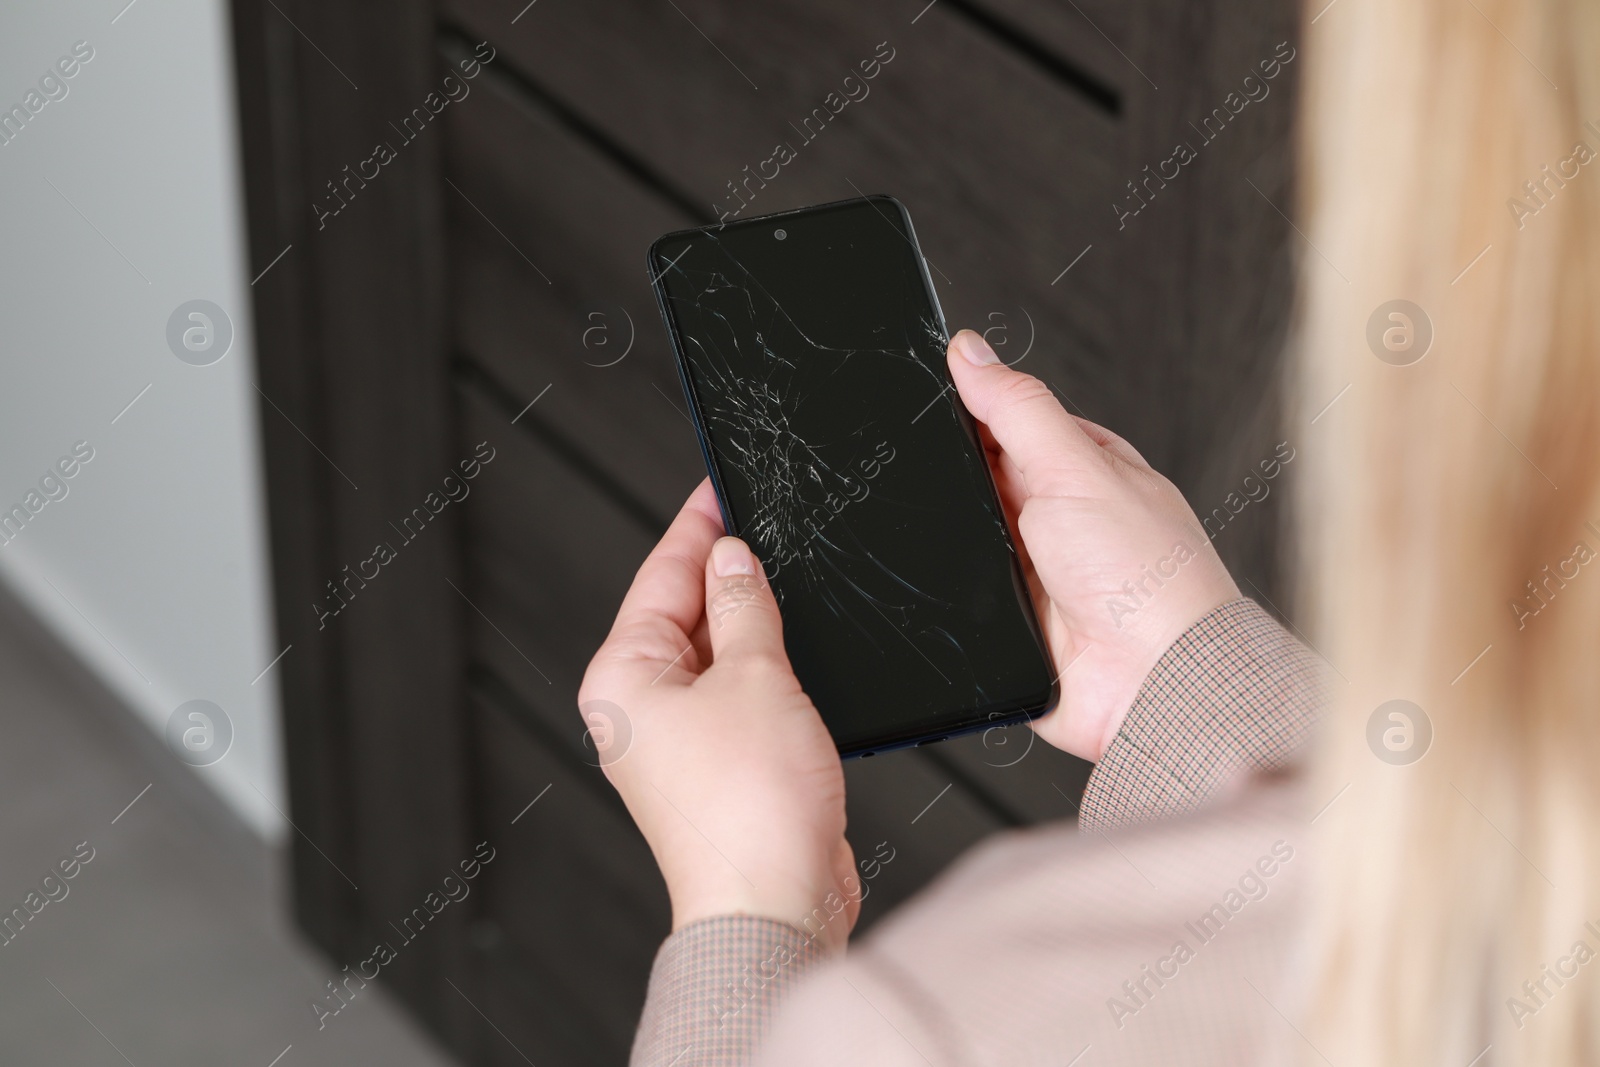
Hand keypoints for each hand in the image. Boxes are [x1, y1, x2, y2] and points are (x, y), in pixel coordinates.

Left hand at [577, 480, 858, 950]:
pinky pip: (743, 694)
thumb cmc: (747, 809)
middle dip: (729, 571)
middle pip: (684, 611)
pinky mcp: (723, 766)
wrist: (775, 904)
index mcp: (623, 676)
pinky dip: (770, 668)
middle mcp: (641, 708)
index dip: (697, 525)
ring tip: (795, 580)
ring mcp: (681, 740)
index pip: (659, 574)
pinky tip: (804, 649)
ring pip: (718, 654)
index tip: (721, 485)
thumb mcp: (755, 676)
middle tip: (772, 523)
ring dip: (755, 623)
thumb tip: (733, 557)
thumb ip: (744, 607)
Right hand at [947, 329, 1240, 760]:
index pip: (1008, 421)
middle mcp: (1060, 518)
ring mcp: (1034, 573)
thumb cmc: (1147, 582)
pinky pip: (959, 600)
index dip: (966, 410)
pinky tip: (957, 591)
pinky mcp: (1011, 625)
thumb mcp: (1076, 469)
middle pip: (978, 481)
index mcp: (1083, 469)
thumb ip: (1019, 409)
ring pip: (962, 541)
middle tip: (943, 484)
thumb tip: (971, 352)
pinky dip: (950, 595)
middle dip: (954, 483)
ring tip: (964, 544)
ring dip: (954, 542)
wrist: (1151, 685)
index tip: (925, 401)